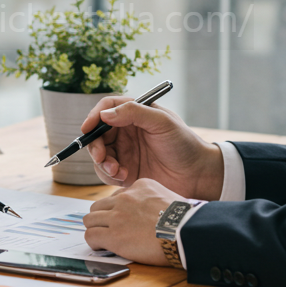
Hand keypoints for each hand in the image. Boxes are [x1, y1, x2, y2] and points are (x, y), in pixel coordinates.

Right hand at [82, 96, 222, 199]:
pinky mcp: (126, 171)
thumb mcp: (162, 123)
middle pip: (98, 134)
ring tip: (118, 172)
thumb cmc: (184, 144)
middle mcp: (127, 131)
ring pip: (99, 155)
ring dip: (102, 164)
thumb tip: (105, 114)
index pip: (107, 108)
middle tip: (101, 158)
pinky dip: (109, 176)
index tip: (87, 128)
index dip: (94, 116)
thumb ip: (134, 112)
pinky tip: (125, 178)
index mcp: (135, 114)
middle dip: (95, 146)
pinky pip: (106, 173)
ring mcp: (125, 152)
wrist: (197, 175)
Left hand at [83, 179, 180, 266]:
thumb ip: (152, 202)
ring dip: (96, 229)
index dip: (117, 210)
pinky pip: (91, 235)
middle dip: (101, 218)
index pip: (116, 196)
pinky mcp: (113, 235)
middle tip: (108, 230)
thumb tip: (149, 215)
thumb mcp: (168, 198)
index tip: (121, 220)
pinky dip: (94, 242)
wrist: (186, 233)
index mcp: (139, 186)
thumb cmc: (184, 221)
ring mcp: (117, 216)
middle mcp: (125, 198)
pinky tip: (102, 247)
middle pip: (98, 206)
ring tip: (104, 239)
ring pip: (90, 219)